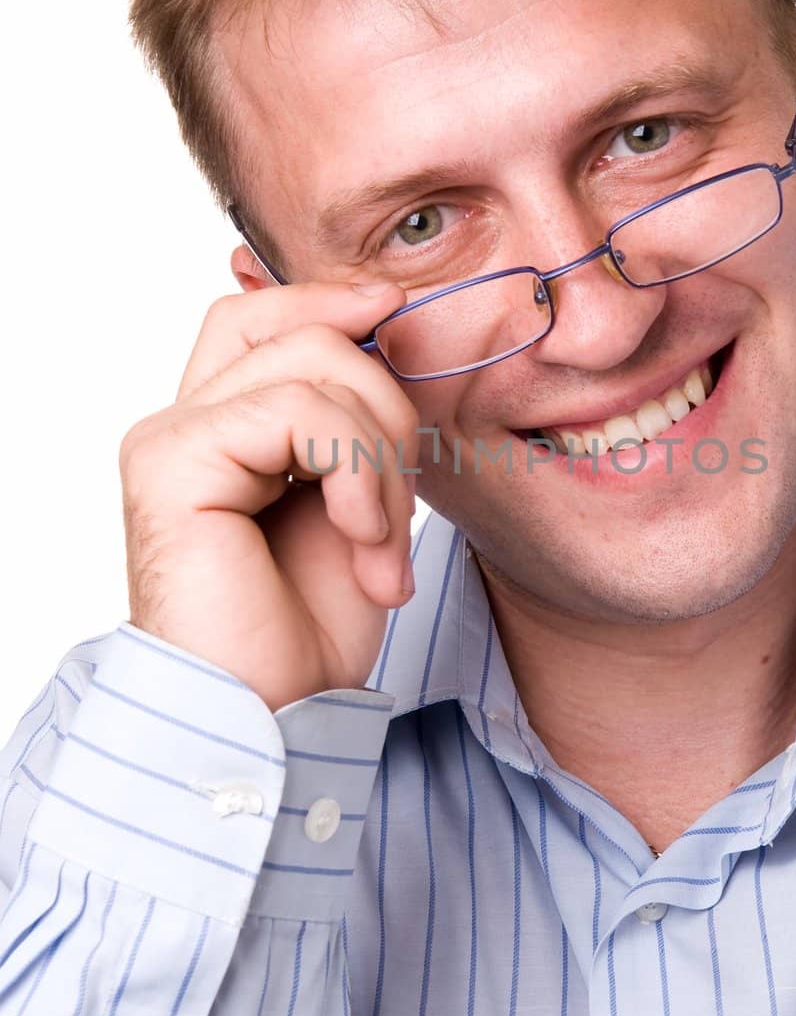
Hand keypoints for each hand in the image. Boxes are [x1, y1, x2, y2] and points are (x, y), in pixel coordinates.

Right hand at [119, 281, 417, 710]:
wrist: (274, 717)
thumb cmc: (308, 630)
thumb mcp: (355, 501)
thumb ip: (353, 420)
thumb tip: (383, 322)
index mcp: (220, 431)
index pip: (260, 317)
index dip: (327, 298)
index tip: (393, 309)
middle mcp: (183, 425)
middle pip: (298, 328)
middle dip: (384, 401)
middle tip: (404, 504)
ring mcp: (170, 440)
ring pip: (314, 362)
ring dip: (380, 455)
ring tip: (381, 546)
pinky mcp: (171, 463)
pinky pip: (295, 410)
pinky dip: (354, 473)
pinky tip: (360, 540)